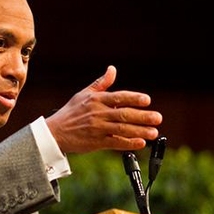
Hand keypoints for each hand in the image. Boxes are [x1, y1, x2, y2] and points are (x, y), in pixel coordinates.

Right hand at [45, 65, 161, 153]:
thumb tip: (112, 69)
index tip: (147, 100)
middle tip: (158, 118)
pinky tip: (140, 143)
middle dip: (143, 116)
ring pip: (122, 129)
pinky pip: (115, 143)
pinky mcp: (96, 142)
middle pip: (124, 114)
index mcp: (96, 100)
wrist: (55, 132)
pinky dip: (128, 143)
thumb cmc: (70, 113)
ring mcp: (97, 128)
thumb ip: (101, 83)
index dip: (134, 98)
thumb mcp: (84, 94)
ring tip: (153, 132)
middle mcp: (98, 113)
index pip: (119, 97)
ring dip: (140, 131)